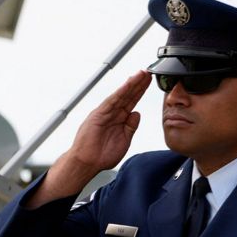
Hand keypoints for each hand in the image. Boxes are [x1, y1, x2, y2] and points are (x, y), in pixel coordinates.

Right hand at [28, 71, 150, 207]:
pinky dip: (120, 92)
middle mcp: (111, 114)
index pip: (131, 102)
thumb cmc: (101, 155)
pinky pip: (111, 101)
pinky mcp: (98, 115)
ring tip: (142, 74)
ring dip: (132, 84)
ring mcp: (104, 113)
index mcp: (118, 120)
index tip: (149, 82)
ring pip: (121, 95)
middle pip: (127, 96)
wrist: (87, 164)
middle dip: (138, 84)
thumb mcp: (124, 140)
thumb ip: (130, 127)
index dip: (140, 92)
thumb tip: (137, 114)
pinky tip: (129, 84)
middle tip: (148, 72)